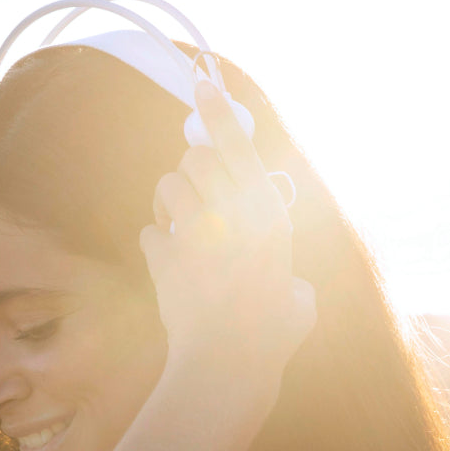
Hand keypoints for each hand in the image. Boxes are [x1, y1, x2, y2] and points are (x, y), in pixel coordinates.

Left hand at [139, 80, 315, 411]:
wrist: (226, 366)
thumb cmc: (273, 336)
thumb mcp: (299, 296)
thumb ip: (288, 270)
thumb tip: (287, 277)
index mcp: (269, 216)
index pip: (239, 147)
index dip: (218, 112)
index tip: (201, 85)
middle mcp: (230, 215)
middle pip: (197, 158)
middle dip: (194, 169)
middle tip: (199, 192)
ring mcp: (193, 234)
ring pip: (168, 187)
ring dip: (173, 203)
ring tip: (184, 231)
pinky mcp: (162, 258)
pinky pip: (150, 233)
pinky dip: (158, 246)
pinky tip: (171, 267)